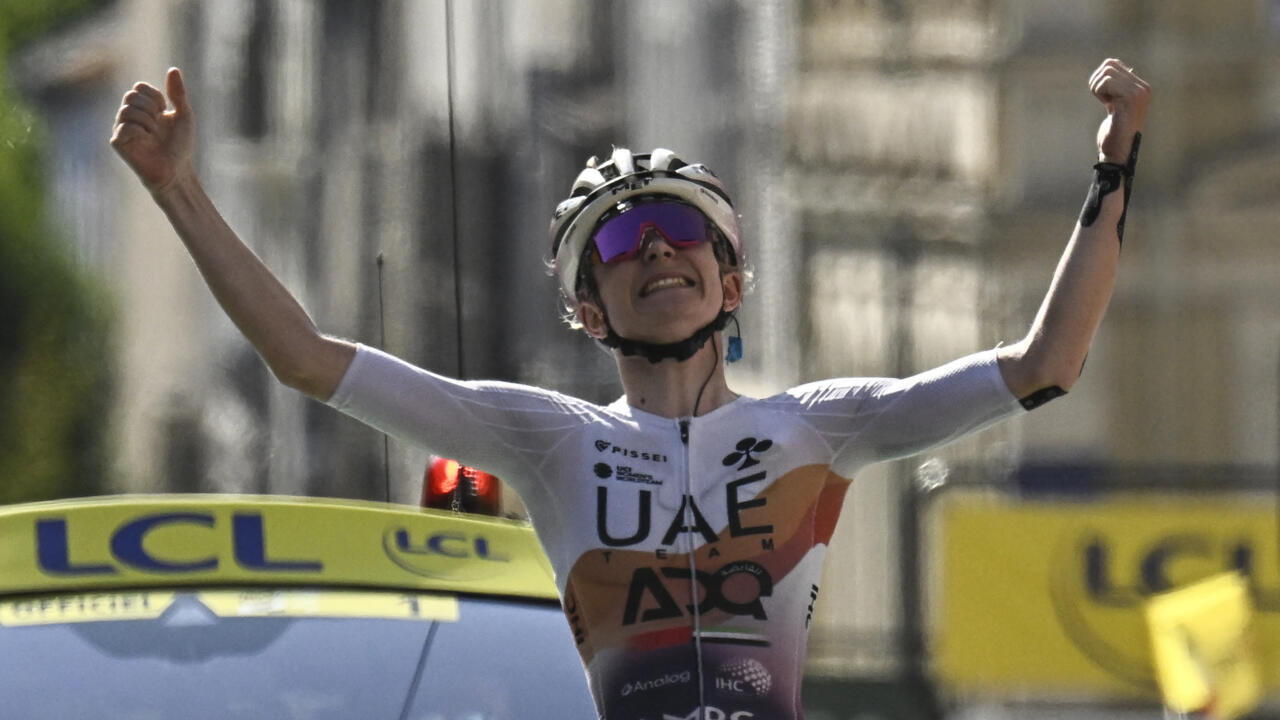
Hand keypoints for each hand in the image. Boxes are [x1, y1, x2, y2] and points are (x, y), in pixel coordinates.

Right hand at [109, 67, 195, 193]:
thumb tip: (173, 69)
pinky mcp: (117, 142)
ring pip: (128, 110)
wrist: (177, 170)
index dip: (155, 97)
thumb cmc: (181, 145)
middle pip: (131, 95)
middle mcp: (128, 115)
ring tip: (154, 137)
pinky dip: (141, 133)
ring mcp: (121, 128)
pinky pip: (125, 126)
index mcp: (142, 107)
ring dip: (148, 123)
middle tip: (158, 127)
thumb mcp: (184, 115)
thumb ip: (178, 93)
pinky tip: (146, 143)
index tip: (164, 112)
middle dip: (151, 109)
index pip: (139, 87)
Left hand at [1090, 59, 1151, 163]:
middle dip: (1096, 80)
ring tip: (1103, 102)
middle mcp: (1143, 88)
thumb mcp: (1116, 104)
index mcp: (1141, 88)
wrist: (1118, 150)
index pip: (1114, 64)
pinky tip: (1106, 104)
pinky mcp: (1130, 98)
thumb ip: (1117, 87)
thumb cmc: (1114, 130)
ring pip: (1107, 71)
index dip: (1100, 78)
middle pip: (1110, 64)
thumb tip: (1114, 64)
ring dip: (1097, 86)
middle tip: (1100, 99)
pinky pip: (1106, 81)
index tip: (1103, 96)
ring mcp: (1138, 93)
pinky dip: (1098, 92)